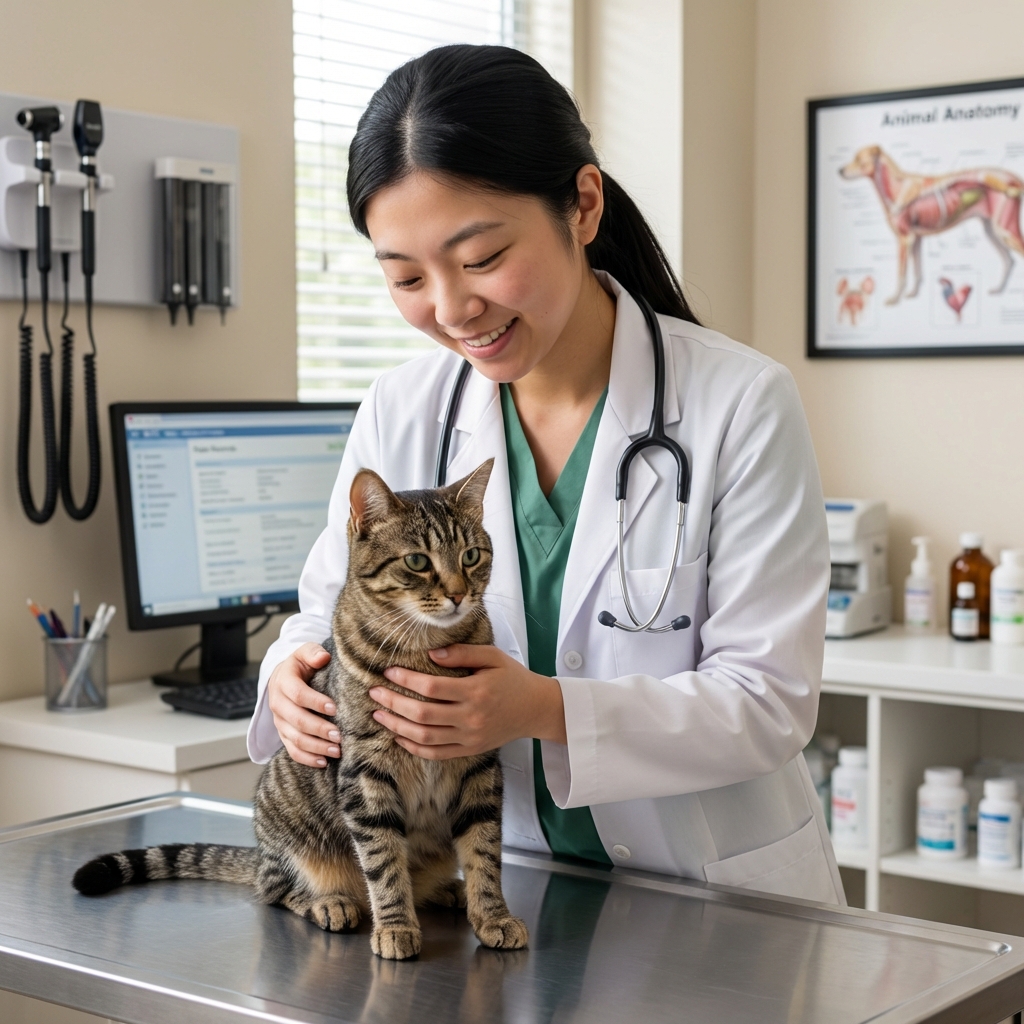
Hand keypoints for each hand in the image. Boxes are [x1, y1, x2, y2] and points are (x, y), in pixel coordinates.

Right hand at [267, 643, 340, 767]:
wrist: (284, 677)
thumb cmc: (301, 665)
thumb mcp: (305, 652)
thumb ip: (313, 652)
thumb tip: (323, 657)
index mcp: (283, 681)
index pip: (298, 694)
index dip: (315, 702)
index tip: (334, 708)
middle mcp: (278, 703)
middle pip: (297, 720)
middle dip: (319, 729)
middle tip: (339, 735)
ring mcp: (279, 721)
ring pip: (295, 738)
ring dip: (316, 746)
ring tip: (337, 750)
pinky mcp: (283, 734)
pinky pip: (292, 750)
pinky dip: (306, 758)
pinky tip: (323, 762)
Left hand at [369, 645, 566, 759]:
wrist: (536, 709)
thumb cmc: (513, 678)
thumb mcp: (492, 657)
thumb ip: (462, 653)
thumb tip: (431, 653)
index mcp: (475, 691)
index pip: (432, 687)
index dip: (406, 679)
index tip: (389, 671)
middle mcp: (471, 717)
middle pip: (422, 714)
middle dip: (393, 703)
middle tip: (375, 692)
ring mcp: (469, 737)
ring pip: (424, 737)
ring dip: (397, 727)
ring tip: (379, 715)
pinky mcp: (470, 750)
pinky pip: (436, 753)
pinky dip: (414, 747)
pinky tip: (399, 737)